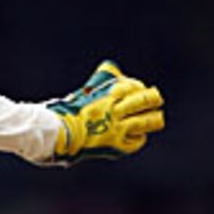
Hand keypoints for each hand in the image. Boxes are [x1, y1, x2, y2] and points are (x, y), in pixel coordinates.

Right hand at [47, 60, 163, 162]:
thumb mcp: (83, 92)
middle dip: (153, 100)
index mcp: (107, 95)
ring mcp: (117, 128)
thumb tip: (109, 68)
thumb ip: (98, 82)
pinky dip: (138, 138)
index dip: (141, 88)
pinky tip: (137, 136)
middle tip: (156, 100)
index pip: (135, 87)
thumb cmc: (66, 113)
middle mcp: (115, 110)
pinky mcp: (115, 146)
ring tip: (156, 119)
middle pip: (145, 101)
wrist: (56, 134)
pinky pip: (136, 141)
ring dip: (153, 119)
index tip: (142, 89)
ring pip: (146, 122)